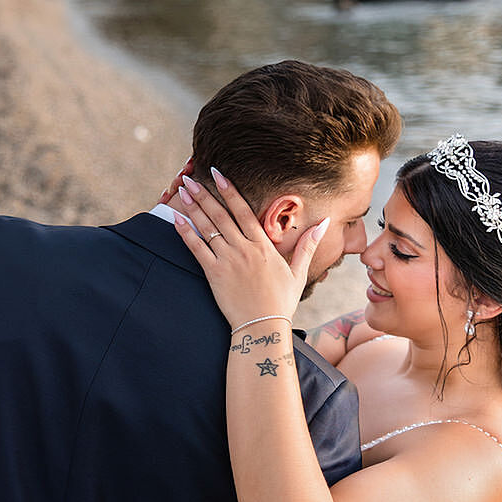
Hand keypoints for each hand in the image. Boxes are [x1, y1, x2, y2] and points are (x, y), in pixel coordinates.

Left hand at [169, 170, 328, 331]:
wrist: (263, 328)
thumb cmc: (281, 301)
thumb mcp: (299, 272)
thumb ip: (308, 244)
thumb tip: (325, 222)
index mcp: (263, 246)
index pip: (243, 211)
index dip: (230, 191)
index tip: (218, 174)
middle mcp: (244, 249)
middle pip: (221, 215)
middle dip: (205, 194)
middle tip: (191, 178)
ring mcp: (228, 261)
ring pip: (207, 228)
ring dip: (193, 208)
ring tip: (183, 191)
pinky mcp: (214, 274)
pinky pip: (197, 249)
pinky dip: (185, 233)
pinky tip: (176, 219)